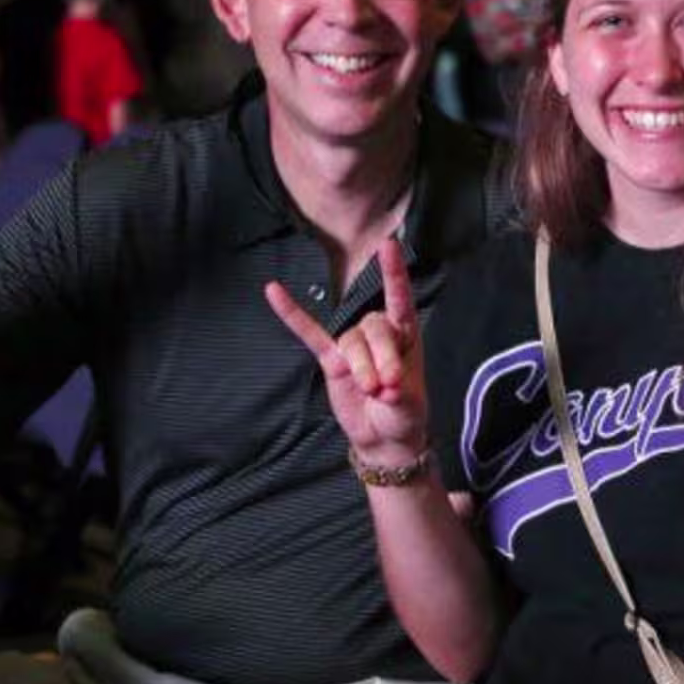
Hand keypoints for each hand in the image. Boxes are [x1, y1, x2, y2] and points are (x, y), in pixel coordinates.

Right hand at [266, 239, 428, 466]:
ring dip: (362, 367)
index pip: (400, 298)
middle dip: (382, 357)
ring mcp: (353, 344)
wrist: (385, 437)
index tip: (390, 246)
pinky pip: (309, 333)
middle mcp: (379, 332)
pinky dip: (292, 314)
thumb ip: (396, 389)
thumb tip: (378, 381)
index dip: (394, 273)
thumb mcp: (409, 402)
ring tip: (372, 391)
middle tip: (389, 387)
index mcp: (406, 333)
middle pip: (374, 326)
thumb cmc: (404, 413)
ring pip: (351, 341)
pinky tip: (273, 291)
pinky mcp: (330, 358)